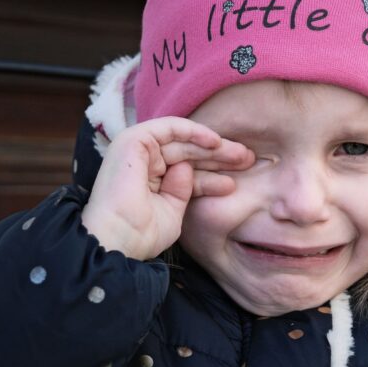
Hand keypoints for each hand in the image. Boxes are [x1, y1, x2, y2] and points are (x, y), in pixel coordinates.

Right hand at [81, 117, 253, 259]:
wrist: (119, 239)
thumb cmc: (141, 234)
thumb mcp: (173, 211)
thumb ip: (185, 190)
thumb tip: (191, 170)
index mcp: (149, 180)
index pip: (187, 171)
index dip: (212, 173)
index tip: (236, 179)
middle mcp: (142, 162)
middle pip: (188, 154)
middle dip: (219, 156)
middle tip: (248, 160)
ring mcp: (137, 150)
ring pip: (183, 141)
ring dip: (213, 146)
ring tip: (241, 155)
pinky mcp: (134, 139)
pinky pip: (170, 127)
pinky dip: (193, 131)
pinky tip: (216, 142)